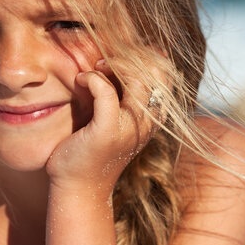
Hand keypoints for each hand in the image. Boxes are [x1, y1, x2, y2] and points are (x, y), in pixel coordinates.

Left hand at [46, 56, 167, 197]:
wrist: (78, 188)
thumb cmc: (90, 150)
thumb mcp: (114, 119)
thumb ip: (122, 95)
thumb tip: (120, 60)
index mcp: (154, 118)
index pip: (166, 74)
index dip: (145, 56)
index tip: (118, 58)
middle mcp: (149, 123)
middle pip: (157, 72)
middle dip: (131, 57)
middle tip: (104, 62)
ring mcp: (131, 128)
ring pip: (136, 80)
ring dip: (112, 65)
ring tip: (94, 69)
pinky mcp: (108, 131)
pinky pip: (105, 91)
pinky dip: (92, 79)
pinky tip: (81, 80)